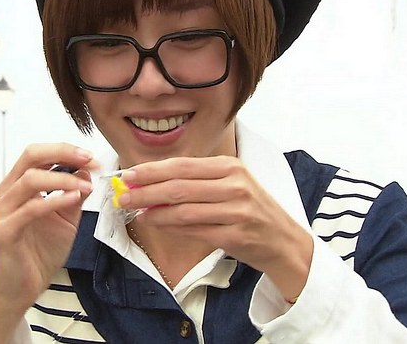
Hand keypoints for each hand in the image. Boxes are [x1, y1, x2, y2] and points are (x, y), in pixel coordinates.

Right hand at [0, 143, 96, 312]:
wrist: (22, 288)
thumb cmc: (41, 252)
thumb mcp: (66, 218)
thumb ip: (74, 194)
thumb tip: (87, 171)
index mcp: (17, 186)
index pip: (38, 154)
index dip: (66, 150)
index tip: (92, 157)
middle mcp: (5, 194)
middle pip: (30, 156)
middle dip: (63, 152)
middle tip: (89, 159)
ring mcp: (2, 212)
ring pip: (30, 180)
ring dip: (63, 178)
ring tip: (86, 185)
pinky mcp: (4, 232)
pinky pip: (30, 209)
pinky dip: (54, 200)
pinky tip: (75, 198)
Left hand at [118, 156, 312, 299]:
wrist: (283, 241)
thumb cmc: (251, 211)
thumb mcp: (231, 185)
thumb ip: (195, 182)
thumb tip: (151, 184)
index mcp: (230, 167)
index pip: (182, 166)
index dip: (152, 171)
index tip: (129, 175)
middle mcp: (234, 186)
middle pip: (179, 187)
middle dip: (146, 191)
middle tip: (123, 196)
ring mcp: (236, 211)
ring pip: (183, 210)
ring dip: (154, 212)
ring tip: (135, 211)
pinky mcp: (235, 235)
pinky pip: (194, 230)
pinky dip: (170, 227)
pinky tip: (156, 224)